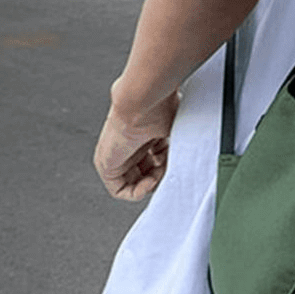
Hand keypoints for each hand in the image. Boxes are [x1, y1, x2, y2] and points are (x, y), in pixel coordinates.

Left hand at [93, 86, 180, 200]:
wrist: (141, 101)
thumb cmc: (160, 107)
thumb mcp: (177, 130)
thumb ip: (180, 146)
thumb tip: (189, 163)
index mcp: (145, 133)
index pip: (157, 159)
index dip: (168, 166)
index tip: (176, 163)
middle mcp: (130, 145)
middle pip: (146, 172)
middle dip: (160, 177)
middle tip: (169, 172)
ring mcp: (117, 155)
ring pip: (134, 182)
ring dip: (151, 184)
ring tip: (160, 175)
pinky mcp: (105, 165)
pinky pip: (119, 191)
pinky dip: (137, 192)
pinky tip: (150, 181)